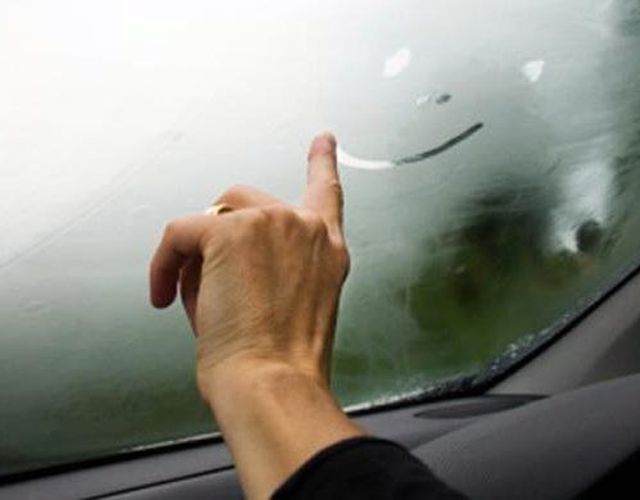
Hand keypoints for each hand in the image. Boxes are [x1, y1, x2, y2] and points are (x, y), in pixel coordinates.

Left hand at [149, 132, 348, 398]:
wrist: (274, 380)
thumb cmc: (283, 361)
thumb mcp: (298, 306)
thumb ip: (277, 269)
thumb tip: (220, 256)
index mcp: (327, 251)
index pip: (326, 194)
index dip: (321, 162)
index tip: (322, 140)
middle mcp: (305, 228)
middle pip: (247, 203)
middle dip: (221, 236)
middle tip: (212, 282)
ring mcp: (271, 222)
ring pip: (214, 214)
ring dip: (197, 256)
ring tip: (198, 300)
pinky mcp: (231, 230)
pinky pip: (180, 233)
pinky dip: (164, 265)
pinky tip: (165, 294)